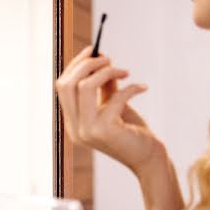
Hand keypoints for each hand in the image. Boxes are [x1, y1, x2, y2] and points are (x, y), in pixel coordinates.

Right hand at [55, 46, 158, 173]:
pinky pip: (115, 98)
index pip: (62, 87)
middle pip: (68, 84)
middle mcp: (74, 128)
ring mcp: (87, 131)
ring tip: (124, 72)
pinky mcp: (105, 131)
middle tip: (109, 58)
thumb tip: (100, 57)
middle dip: (88, 65)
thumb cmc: (131, 131)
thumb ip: (104, 85)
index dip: (76, 65)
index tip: (92, 50)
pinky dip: (131, 88)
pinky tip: (143, 87)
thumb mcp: (113, 104)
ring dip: (107, 72)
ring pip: (85, 87)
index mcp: (72, 122)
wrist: (148, 158)